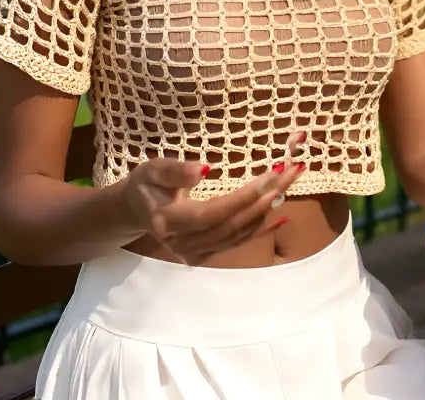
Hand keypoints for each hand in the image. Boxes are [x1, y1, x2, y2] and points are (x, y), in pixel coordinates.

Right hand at [122, 138, 305, 266]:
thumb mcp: (152, 169)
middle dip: (264, 199)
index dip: (243, 198)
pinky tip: (283, 216)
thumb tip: (205, 169)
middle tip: (289, 173)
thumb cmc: (146, 184)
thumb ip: (176, 170)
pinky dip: (261, 228)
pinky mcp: (204, 254)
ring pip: (238, 235)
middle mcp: (182, 244)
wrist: (136, 209)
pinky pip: (238, 242)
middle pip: (231, 225)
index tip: (270, 176)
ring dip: (267, 210)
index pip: (212, 214)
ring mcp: (194, 253)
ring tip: (288, 184)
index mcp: (167, 222)